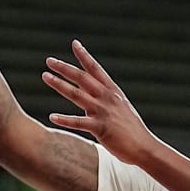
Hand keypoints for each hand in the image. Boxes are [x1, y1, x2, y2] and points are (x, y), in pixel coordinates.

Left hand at [43, 41, 156, 164]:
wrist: (144, 147)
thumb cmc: (132, 130)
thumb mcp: (121, 108)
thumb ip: (106, 99)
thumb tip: (92, 94)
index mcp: (113, 91)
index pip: (96, 69)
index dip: (84, 55)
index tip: (74, 44)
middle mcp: (107, 98)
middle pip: (82, 77)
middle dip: (64, 67)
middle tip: (49, 60)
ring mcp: (103, 112)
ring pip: (76, 94)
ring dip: (59, 84)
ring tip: (45, 76)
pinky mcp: (100, 128)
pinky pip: (78, 122)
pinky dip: (64, 119)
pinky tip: (52, 116)